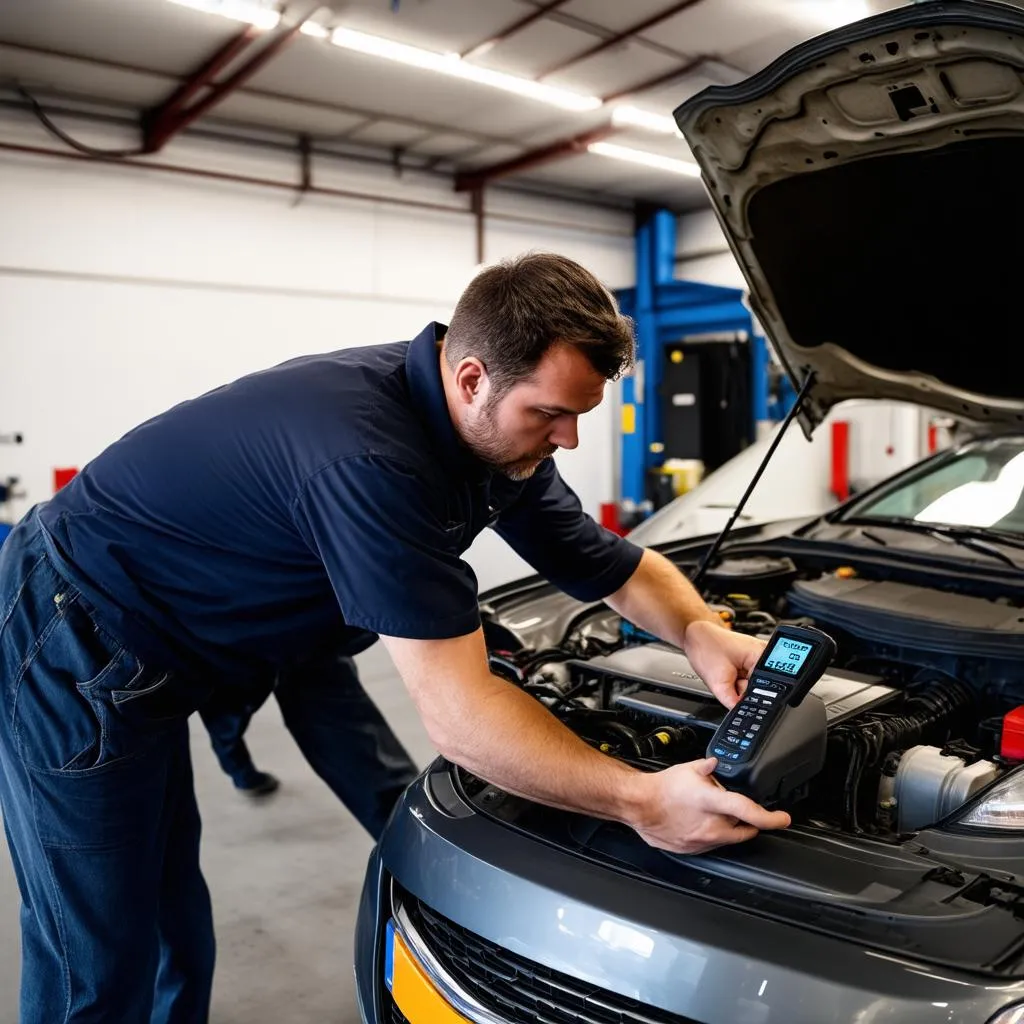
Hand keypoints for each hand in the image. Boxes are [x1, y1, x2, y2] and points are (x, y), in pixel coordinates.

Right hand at [629, 757, 790, 853]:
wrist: (639, 805)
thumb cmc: (661, 788)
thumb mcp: (687, 768)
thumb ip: (708, 767)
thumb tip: (717, 763)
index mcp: (712, 802)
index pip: (750, 812)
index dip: (772, 818)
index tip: (783, 819)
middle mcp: (711, 824)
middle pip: (746, 830)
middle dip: (750, 822)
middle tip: (743, 811)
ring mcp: (703, 840)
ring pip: (731, 839)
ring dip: (731, 829)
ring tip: (716, 814)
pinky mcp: (694, 850)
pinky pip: (714, 845)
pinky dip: (714, 835)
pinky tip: (701, 823)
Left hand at [684, 619, 765, 708]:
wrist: (697, 635)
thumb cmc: (706, 648)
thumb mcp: (717, 681)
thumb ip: (732, 702)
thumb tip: (741, 714)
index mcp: (763, 656)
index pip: (766, 690)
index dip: (749, 699)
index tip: (735, 696)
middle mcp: (765, 655)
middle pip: (760, 689)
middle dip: (742, 692)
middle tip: (727, 679)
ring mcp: (759, 657)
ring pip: (753, 686)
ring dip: (739, 687)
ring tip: (726, 673)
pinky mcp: (752, 660)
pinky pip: (749, 680)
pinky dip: (737, 681)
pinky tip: (728, 672)